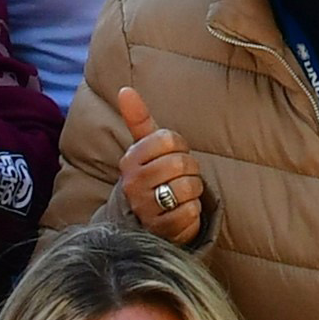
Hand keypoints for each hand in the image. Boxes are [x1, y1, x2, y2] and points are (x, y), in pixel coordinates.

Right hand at [102, 87, 205, 237]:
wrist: (144, 221)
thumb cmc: (151, 176)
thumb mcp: (144, 147)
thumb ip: (137, 118)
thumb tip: (124, 89)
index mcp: (130, 160)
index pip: (168, 139)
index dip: (179, 146)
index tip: (173, 155)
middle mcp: (132, 183)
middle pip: (180, 164)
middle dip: (190, 170)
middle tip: (180, 177)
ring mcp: (145, 208)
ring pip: (188, 187)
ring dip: (193, 191)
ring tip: (181, 195)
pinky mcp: (160, 230)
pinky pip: (190, 212)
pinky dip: (193, 212)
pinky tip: (181, 212)